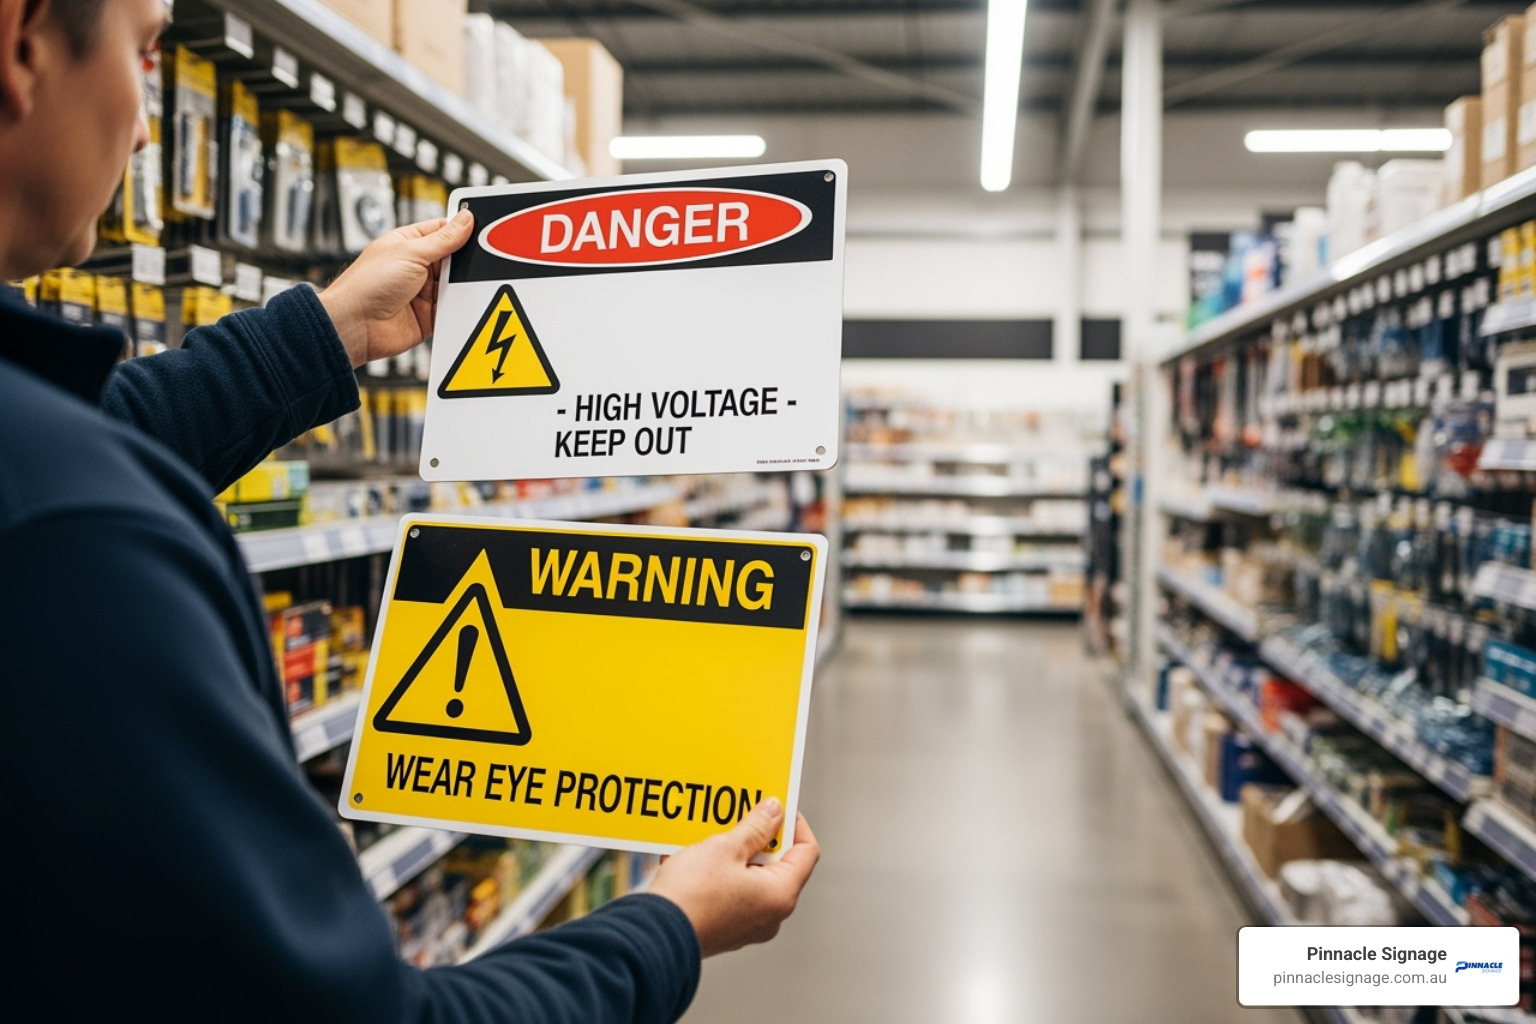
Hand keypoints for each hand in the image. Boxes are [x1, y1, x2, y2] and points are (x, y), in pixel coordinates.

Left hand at [318, 209, 474, 367]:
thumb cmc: (367, 286)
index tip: (484, 230)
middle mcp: (416, 267)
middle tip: (484, 258)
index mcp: (408, 244)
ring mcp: (423, 292)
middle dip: (465, 261)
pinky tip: (462, 303)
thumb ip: (443, 239)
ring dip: (461, 285)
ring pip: (455, 285)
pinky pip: (453, 309)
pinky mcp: (429, 316)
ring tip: (466, 283)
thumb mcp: (411, 253)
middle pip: (453, 259)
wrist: (356, 327)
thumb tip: (465, 219)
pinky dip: (459, 307)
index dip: (462, 230)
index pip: (443, 230)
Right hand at [647, 798, 819, 957]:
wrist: (652, 935)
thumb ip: (755, 827)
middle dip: (756, 837)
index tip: (776, 806)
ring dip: (731, 853)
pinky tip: (690, 857)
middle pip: (776, 865)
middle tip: (738, 815)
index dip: (794, 824)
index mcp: (780, 895)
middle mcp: (769, 916)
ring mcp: (745, 925)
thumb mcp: (725, 848)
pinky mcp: (722, 929)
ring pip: (748, 878)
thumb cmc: (691, 895)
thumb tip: (774, 812)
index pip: (806, 852)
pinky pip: (727, 892)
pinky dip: (715, 873)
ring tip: (708, 834)